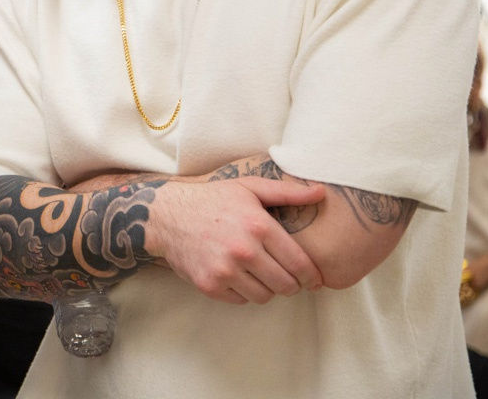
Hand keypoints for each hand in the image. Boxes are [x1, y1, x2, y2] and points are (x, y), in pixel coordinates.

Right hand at [145, 177, 324, 303]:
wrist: (166, 215)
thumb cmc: (212, 200)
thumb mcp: (249, 188)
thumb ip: (287, 192)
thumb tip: (321, 193)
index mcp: (259, 226)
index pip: (299, 264)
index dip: (312, 276)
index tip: (314, 279)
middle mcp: (244, 251)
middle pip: (286, 286)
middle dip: (292, 284)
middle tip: (288, 278)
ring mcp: (225, 271)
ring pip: (265, 296)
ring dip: (267, 289)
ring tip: (261, 275)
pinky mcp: (210, 285)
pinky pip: (241, 300)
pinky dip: (244, 292)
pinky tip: (238, 276)